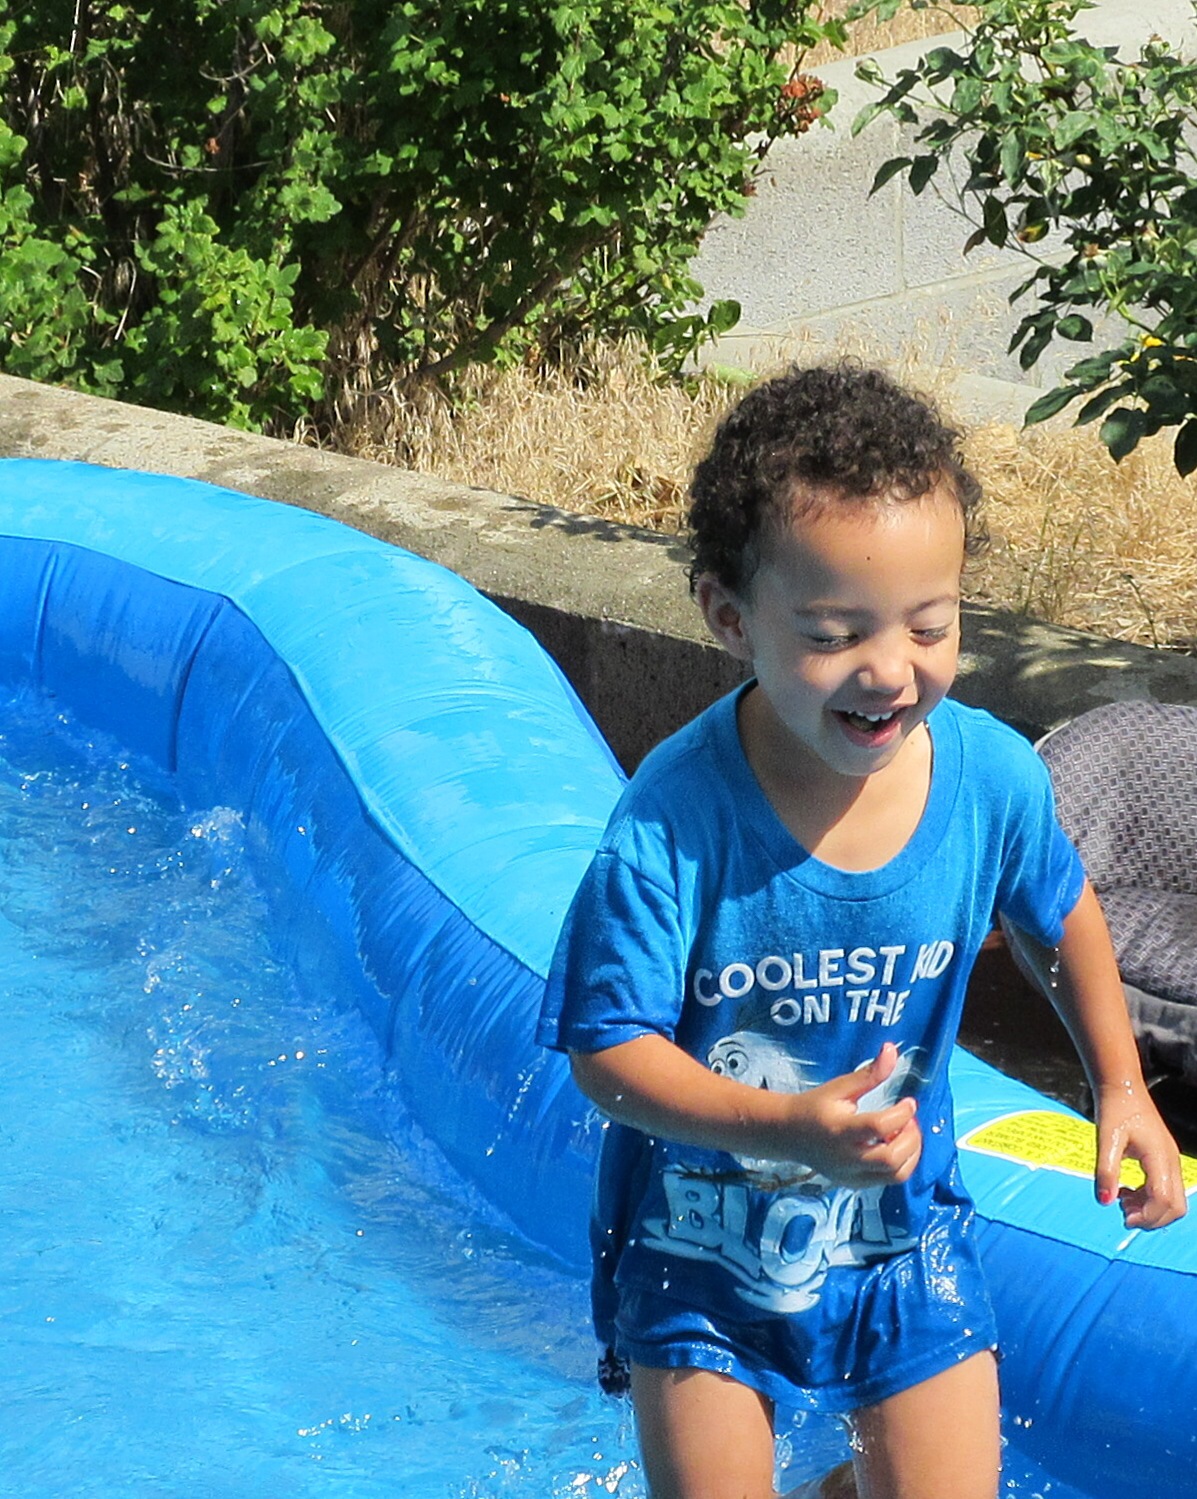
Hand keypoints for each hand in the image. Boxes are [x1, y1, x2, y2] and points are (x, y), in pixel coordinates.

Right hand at [784, 1041, 921, 1189]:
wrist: (789, 1134)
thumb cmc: (815, 1106)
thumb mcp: (839, 1087)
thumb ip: (869, 1074)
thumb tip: (893, 1050)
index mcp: (840, 1130)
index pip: (879, 1127)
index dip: (902, 1114)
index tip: (909, 1102)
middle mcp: (846, 1158)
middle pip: (891, 1159)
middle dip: (911, 1138)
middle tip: (910, 1120)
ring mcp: (850, 1175)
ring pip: (895, 1175)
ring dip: (910, 1154)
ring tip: (905, 1133)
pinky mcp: (854, 1184)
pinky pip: (887, 1180)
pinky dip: (901, 1164)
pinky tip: (894, 1145)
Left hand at [1094, 1083, 1187, 1229]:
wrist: (1123, 1088)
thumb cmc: (1115, 1109)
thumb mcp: (1106, 1139)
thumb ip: (1105, 1171)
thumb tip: (1104, 1201)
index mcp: (1159, 1157)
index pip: (1164, 1200)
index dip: (1146, 1216)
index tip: (1123, 1217)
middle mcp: (1171, 1162)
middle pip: (1176, 1207)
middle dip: (1152, 1218)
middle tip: (1124, 1214)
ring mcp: (1170, 1162)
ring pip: (1173, 1201)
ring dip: (1150, 1210)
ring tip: (1122, 1202)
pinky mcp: (1164, 1161)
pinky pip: (1165, 1191)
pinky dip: (1149, 1199)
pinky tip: (1126, 1193)